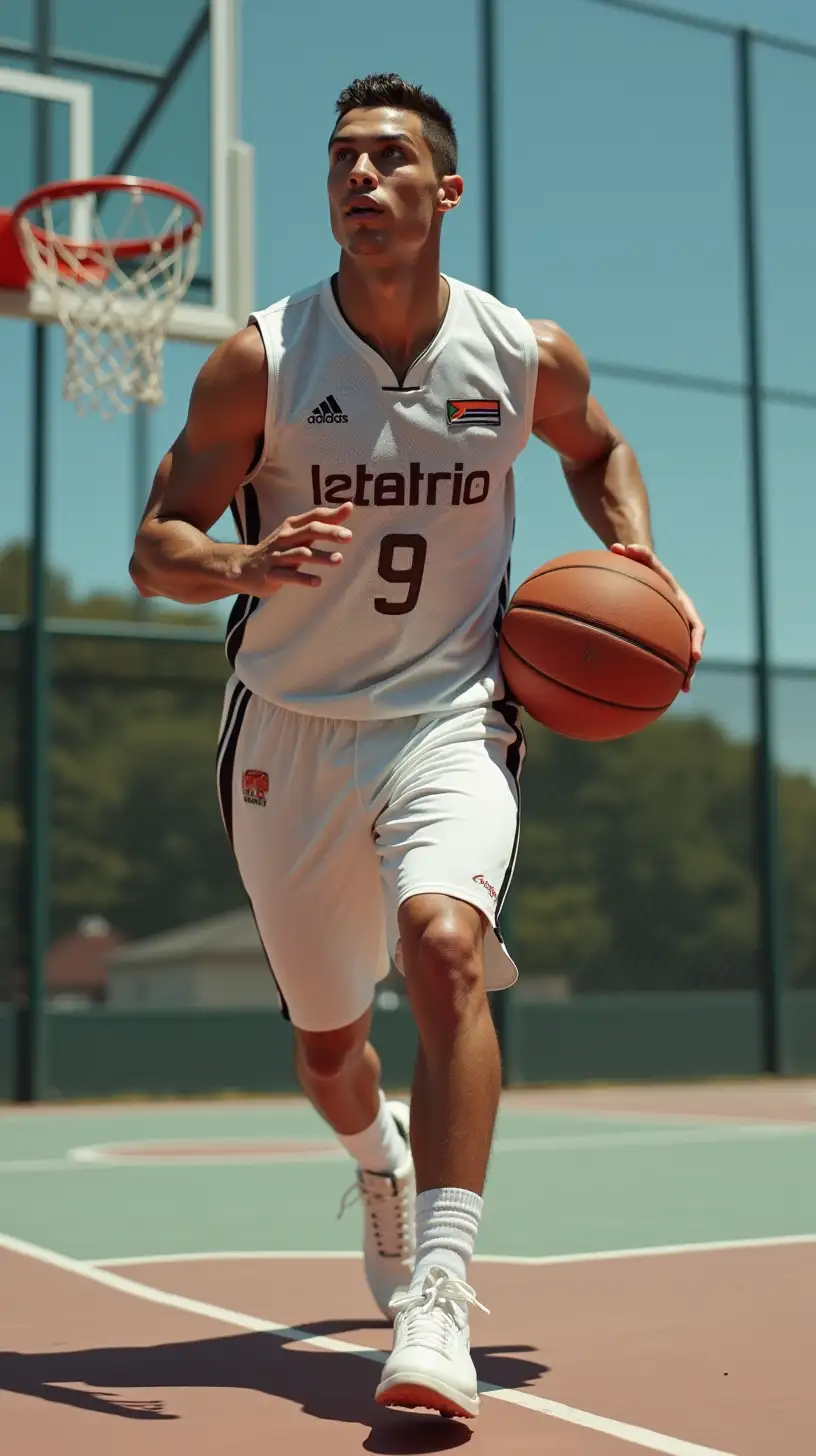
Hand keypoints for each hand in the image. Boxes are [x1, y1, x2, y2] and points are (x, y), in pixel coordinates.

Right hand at [227, 503, 352, 595]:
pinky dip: (304, 579)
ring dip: (320, 556)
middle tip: (348, 537)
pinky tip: (318, 582)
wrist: (243, 567)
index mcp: (292, 527)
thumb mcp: (297, 534)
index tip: (349, 510)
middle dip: (328, 533)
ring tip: (339, 559)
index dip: (330, 514)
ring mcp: (277, 556)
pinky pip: (289, 576)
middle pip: (309, 531)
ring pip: (301, 554)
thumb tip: (349, 508)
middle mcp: (285, 538)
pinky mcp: (271, 575)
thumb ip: (322, 523)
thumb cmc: (279, 549)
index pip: (313, 516)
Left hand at [610, 542, 704, 690]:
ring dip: (685, 671)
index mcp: (682, 604)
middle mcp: (683, 618)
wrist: (647, 575)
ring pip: (683, 652)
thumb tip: (620, 545)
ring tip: (682, 690)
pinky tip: (656, 688)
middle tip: (690, 678)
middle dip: (693, 661)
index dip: (695, 640)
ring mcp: (676, 628)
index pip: (694, 623)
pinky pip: (666, 653)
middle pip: (693, 642)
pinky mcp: (665, 635)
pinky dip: (664, 670)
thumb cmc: (644, 568)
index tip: (695, 654)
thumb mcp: (644, 561)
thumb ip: (637, 553)